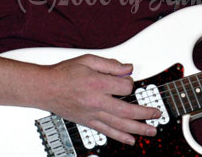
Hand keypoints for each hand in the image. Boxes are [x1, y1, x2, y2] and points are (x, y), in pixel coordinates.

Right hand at [42, 54, 160, 144]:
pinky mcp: (88, 122)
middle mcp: (96, 102)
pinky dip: (120, 137)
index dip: (130, 81)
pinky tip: (131, 141)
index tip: (128, 79)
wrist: (45, 88)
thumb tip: (128, 68)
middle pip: (127, 110)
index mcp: (97, 84)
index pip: (125, 86)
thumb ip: (110, 64)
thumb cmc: (64, 73)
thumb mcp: (88, 60)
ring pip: (119, 124)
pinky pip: (107, 132)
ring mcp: (92, 114)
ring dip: (138, 129)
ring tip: (151, 131)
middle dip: (145, 113)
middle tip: (157, 114)